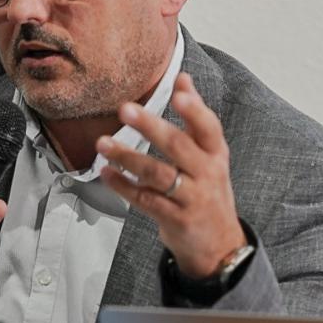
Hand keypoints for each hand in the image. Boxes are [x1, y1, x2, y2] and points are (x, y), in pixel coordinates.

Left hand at [96, 73, 245, 278]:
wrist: (219, 245)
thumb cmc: (208, 191)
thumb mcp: (211, 155)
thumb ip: (195, 118)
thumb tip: (184, 78)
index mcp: (216, 154)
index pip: (209, 128)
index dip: (195, 110)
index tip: (179, 92)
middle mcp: (207, 174)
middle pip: (179, 147)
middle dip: (151, 127)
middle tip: (125, 109)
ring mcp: (192, 199)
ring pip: (157, 174)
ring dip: (127, 157)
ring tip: (102, 143)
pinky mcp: (175, 219)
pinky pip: (145, 200)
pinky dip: (123, 185)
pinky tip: (106, 172)